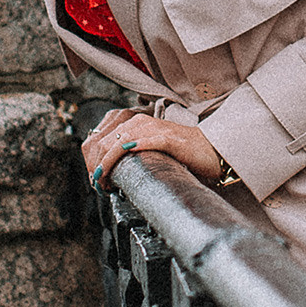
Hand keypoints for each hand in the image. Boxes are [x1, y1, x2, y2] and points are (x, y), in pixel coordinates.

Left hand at [82, 111, 227, 190]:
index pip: (103, 138)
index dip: (93, 159)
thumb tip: (108, 171)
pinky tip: (122, 163)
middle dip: (97, 165)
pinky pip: (146, 142)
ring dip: (108, 163)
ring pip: (121, 142)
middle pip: (107, 141)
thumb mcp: (150, 149)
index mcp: (136, 123)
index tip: (94, 178)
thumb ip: (131, 152)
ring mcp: (157, 129)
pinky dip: (131, 152)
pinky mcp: (171, 139)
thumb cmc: (182, 154)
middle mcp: (143, 122)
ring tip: (104, 181)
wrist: (212, 151)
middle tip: (97, 184)